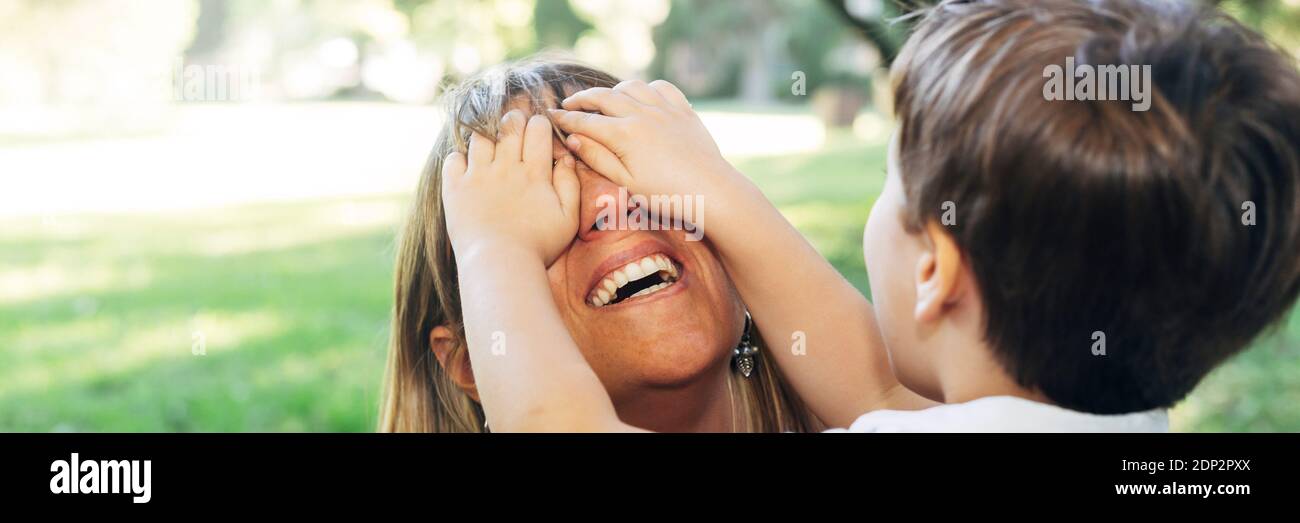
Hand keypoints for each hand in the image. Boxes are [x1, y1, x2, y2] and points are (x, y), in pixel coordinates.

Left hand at [441, 110, 580, 265]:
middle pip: (510, 126)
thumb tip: (566, 157)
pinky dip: (458, 157)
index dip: (539, 124)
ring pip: (480, 137)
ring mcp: (478, 175)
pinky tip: (465, 165)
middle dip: (514, 119)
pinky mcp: (456, 188)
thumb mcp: (568, 218)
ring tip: (490, 143)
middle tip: (515, 125)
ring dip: (487, 134)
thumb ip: (570, 185)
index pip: (538, 129)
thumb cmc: (539, 246)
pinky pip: (453, 159)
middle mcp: (505, 167)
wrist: (500, 265)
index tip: (538, 131)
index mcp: (534, 172)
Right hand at [548, 79, 739, 198]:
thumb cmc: (667, 194)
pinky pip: (661, 87)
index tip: (552, 117)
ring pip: (631, 87)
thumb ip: (598, 158)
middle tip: (569, 104)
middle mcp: (642, 114)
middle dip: (582, 99)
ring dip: (613, 90)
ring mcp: (665, 109)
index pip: (586, 121)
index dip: (566, 119)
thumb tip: (574, 140)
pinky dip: (647, 88)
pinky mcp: (684, 111)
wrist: (712, 191)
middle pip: (603, 97)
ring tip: (604, 99)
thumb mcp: (626, 182)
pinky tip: (641, 97)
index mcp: (624, 134)